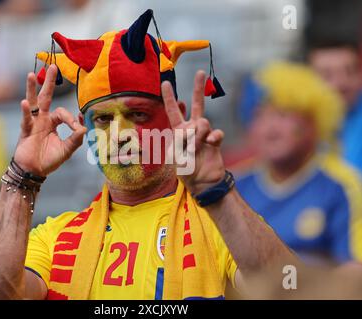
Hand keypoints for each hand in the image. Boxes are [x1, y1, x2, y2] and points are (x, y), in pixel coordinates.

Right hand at [13, 65, 86, 175]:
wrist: (34, 171)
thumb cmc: (49, 160)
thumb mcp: (67, 150)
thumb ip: (76, 139)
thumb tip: (85, 128)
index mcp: (53, 122)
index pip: (63, 113)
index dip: (72, 118)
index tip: (78, 126)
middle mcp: (43, 119)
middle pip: (46, 97)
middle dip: (50, 82)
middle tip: (53, 66)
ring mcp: (33, 123)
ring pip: (33, 103)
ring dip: (32, 89)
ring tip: (31, 75)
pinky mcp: (26, 130)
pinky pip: (26, 119)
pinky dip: (25, 111)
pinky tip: (25, 102)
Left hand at [162, 70, 224, 194]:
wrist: (202, 183)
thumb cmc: (185, 171)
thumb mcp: (176, 156)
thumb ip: (183, 139)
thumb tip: (197, 126)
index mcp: (178, 131)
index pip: (173, 111)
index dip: (169, 97)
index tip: (164, 83)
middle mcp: (192, 128)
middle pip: (195, 104)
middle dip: (197, 88)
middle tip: (200, 72)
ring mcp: (205, 134)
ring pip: (203, 121)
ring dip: (198, 135)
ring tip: (196, 148)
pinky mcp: (215, 140)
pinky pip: (216, 133)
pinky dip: (212, 139)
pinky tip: (211, 145)